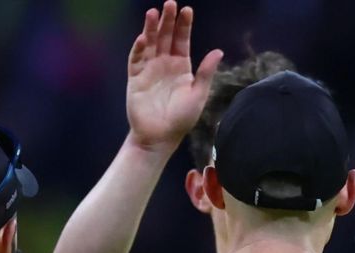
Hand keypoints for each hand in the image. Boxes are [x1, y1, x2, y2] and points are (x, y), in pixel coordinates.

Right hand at [126, 3, 223, 153]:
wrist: (160, 137)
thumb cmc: (181, 118)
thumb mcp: (198, 94)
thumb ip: (206, 73)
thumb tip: (218, 51)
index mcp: (181, 66)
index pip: (182, 41)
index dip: (184, 26)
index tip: (187, 10)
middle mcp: (164, 64)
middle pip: (166, 37)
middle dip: (168, 20)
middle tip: (170, 3)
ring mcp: (149, 69)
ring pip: (150, 43)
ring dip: (151, 28)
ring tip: (153, 12)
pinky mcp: (135, 78)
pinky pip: (136, 59)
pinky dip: (138, 48)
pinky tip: (143, 38)